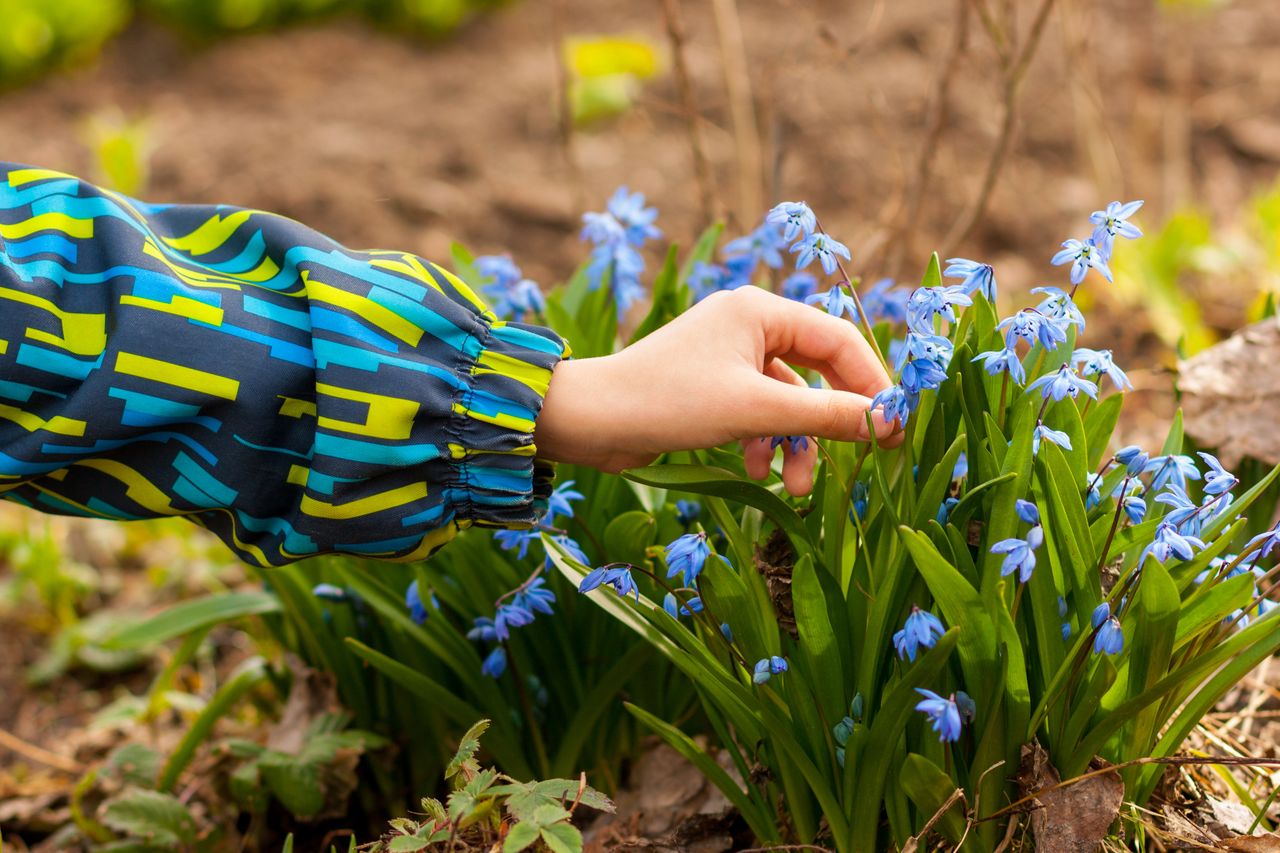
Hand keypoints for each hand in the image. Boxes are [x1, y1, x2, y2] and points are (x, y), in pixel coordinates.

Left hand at [533, 287, 902, 495]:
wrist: (590, 421)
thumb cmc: (670, 401)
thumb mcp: (757, 411)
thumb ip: (826, 415)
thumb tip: (888, 421)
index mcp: (760, 310)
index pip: (839, 340)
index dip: (872, 384)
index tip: (897, 425)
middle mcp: (747, 325)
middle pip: (817, 371)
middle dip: (832, 421)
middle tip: (868, 456)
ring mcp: (728, 356)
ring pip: (788, 401)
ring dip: (797, 443)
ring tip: (797, 486)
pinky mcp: (711, 387)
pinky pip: (758, 413)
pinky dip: (764, 443)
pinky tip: (755, 471)